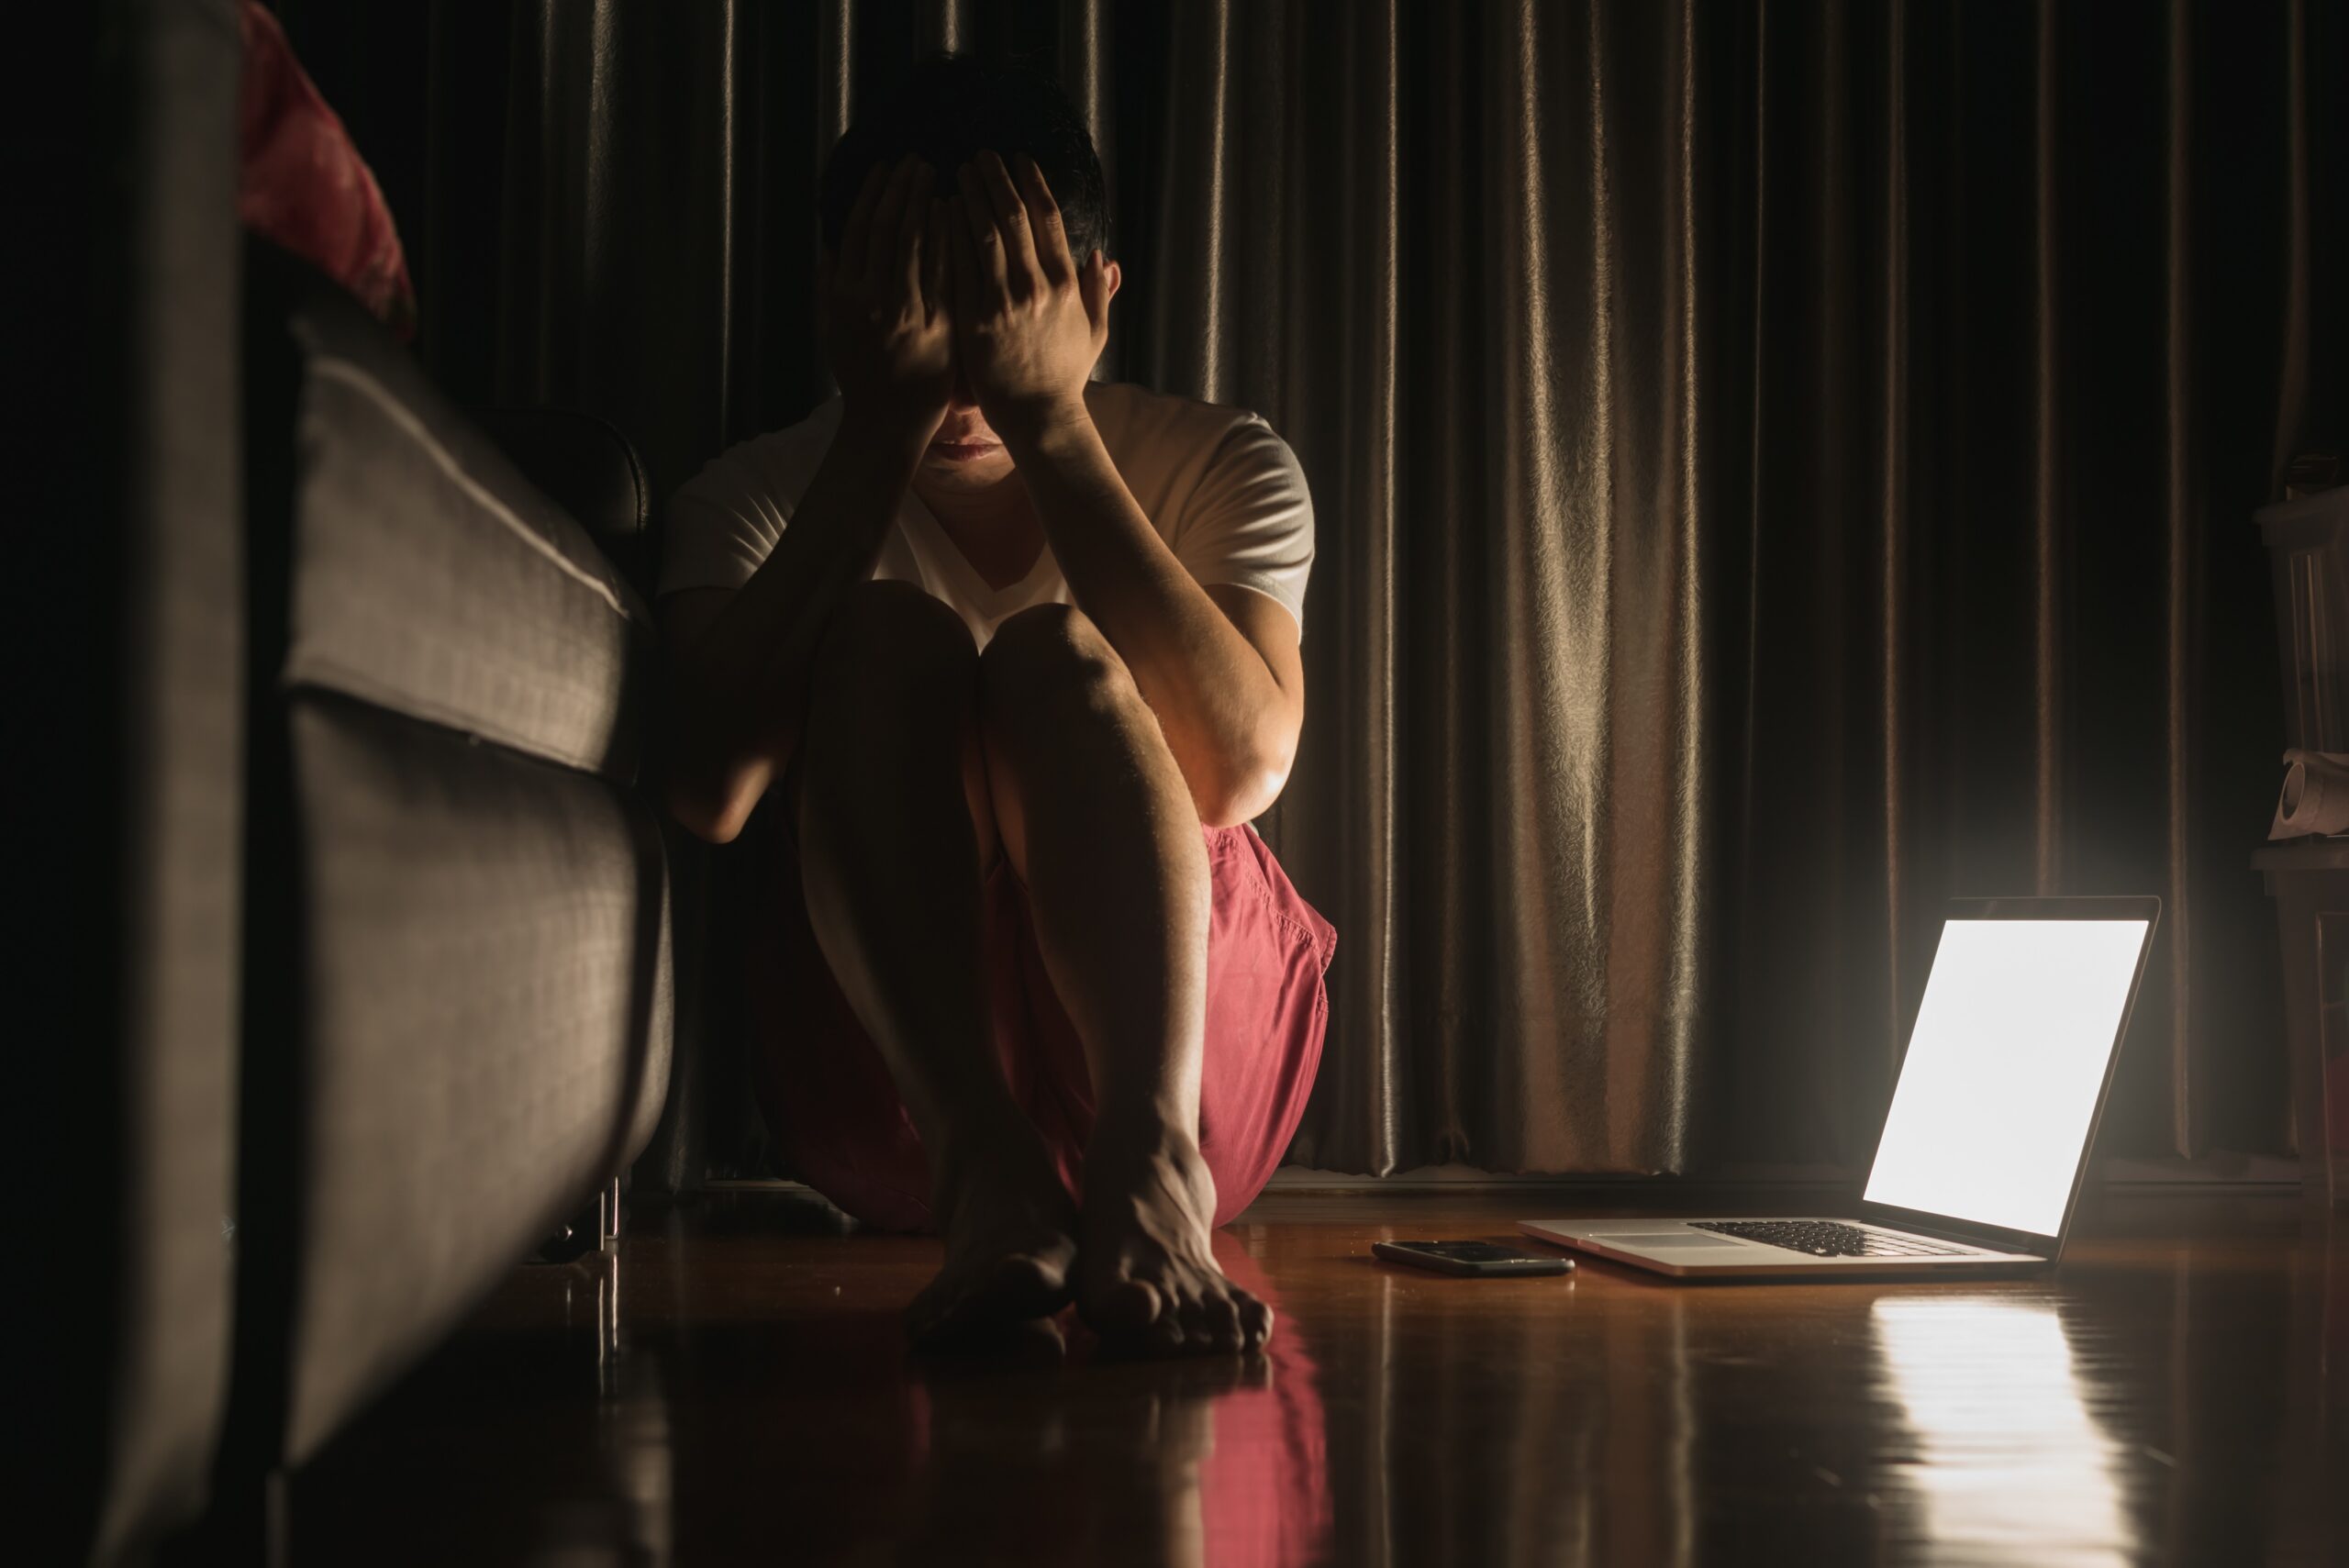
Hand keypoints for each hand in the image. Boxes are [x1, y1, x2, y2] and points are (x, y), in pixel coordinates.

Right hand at [820, 153, 953, 442]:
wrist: (889, 421)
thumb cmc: (860, 377)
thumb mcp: (831, 330)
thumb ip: (827, 284)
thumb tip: (829, 242)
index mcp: (845, 294)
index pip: (859, 230)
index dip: (872, 194)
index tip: (884, 168)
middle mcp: (873, 298)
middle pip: (888, 228)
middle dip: (902, 189)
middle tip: (916, 161)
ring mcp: (907, 310)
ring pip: (916, 244)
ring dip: (925, 204)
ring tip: (936, 176)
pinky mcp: (938, 324)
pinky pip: (943, 271)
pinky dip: (947, 238)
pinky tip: (955, 213)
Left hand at [946, 149, 1109, 448]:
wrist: (1038, 417)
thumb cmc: (1064, 377)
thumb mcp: (1094, 333)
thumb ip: (1098, 292)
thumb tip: (1103, 257)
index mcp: (1066, 283)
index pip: (1048, 217)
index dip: (1031, 181)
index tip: (1018, 159)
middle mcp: (1037, 285)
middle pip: (1013, 215)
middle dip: (996, 178)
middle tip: (980, 155)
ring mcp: (1004, 301)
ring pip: (984, 232)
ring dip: (971, 195)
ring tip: (958, 173)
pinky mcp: (974, 319)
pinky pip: (960, 264)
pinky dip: (951, 232)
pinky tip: (940, 211)